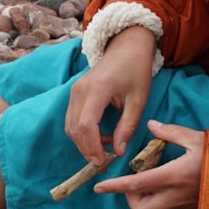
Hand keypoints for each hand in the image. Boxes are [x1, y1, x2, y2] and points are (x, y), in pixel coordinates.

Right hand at [65, 26, 156, 164]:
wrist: (126, 47)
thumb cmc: (136, 70)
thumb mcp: (138, 100)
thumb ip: (128, 126)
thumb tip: (119, 151)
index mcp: (97, 89)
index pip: (86, 124)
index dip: (92, 146)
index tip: (102, 161)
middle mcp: (80, 90)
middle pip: (74, 128)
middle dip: (86, 148)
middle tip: (103, 161)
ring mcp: (74, 91)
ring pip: (70, 125)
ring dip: (84, 142)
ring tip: (105, 149)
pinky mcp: (74, 93)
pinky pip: (72, 119)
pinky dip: (82, 133)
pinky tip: (100, 137)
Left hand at [95, 120, 203, 208]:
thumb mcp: (196, 139)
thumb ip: (171, 133)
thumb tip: (151, 126)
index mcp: (174, 177)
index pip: (136, 185)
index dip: (115, 186)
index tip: (99, 187)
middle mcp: (174, 197)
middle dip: (130, 199)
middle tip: (135, 179)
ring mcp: (181, 207)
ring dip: (144, 198)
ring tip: (152, 176)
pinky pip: (164, 208)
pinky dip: (157, 197)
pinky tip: (165, 180)